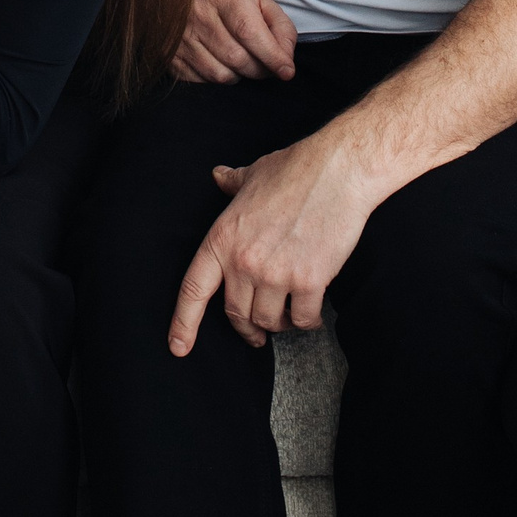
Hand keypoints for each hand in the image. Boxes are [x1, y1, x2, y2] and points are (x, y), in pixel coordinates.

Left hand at [169, 123, 374, 352]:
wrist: (338, 171)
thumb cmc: (296, 168)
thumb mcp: (254, 174)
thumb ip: (232, 183)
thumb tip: (218, 176)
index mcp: (224, 237)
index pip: (194, 288)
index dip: (183, 322)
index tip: (178, 347)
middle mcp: (244, 261)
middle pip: (236, 314)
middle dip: (246, 328)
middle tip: (256, 333)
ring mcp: (276, 273)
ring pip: (269, 321)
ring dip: (279, 323)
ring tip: (288, 312)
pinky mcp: (309, 281)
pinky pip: (302, 319)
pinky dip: (308, 320)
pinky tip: (312, 312)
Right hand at [172, 0, 297, 84]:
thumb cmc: (233, 5)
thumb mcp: (261, 5)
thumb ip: (282, 29)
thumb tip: (286, 60)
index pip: (249, 32)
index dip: (272, 56)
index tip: (287, 71)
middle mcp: (198, 14)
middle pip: (238, 58)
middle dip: (260, 69)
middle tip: (266, 65)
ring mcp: (181, 37)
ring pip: (222, 75)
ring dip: (240, 75)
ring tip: (242, 61)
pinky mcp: (172, 58)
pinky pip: (204, 82)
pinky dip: (219, 79)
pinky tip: (221, 63)